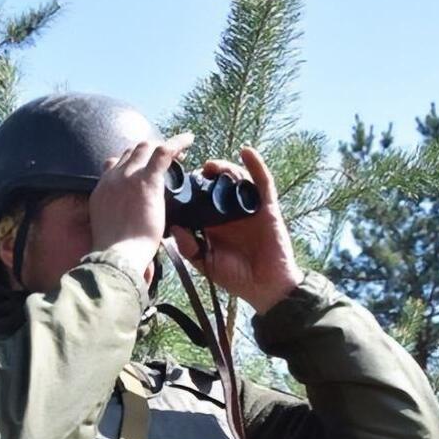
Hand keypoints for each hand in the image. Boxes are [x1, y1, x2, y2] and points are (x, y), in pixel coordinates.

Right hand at [91, 132, 193, 281]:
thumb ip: (118, 218)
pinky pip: (164, 151)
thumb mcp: (109, 229)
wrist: (116, 256)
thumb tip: (129, 226)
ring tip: (179, 151)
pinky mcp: (146, 181)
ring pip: (145, 147)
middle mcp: (112, 178)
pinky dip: (178, 142)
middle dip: (148, 150)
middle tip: (165, 159)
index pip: (113, 164)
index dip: (131, 161)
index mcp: (102, 190)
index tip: (143, 168)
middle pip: (130, 151)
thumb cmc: (115, 253)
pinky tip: (189, 140)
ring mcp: (127, 177)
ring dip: (161, 146)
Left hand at [171, 146, 303, 314]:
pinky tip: (246, 151)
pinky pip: (263, 182)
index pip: (198, 202)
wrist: (266, 287)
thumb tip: (174, 227)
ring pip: (235, 180)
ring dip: (224, 168)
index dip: (187, 192)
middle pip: (215, 187)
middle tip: (189, 172)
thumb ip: (189, 247)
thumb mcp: (206, 263)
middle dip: (203, 177)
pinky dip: (255, 165)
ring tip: (210, 166)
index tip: (172, 183)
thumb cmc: (235, 278)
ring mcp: (248, 208)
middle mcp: (229, 214)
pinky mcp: (267, 206)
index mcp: (212, 226)